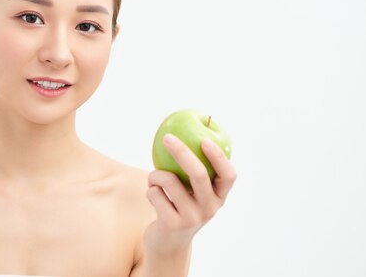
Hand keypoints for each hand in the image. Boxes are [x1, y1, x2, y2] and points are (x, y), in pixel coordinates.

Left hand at [144, 133, 236, 253]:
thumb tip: (180, 133)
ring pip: (169, 181)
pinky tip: (153, 196)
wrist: (168, 244)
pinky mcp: (172, 224)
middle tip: (167, 138)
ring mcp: (192, 218)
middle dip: (182, 151)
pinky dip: (149, 190)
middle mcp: (210, 208)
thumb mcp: (192, 192)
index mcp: (219, 197)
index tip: (205, 139)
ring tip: (154, 179)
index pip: (229, 175)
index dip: (219, 157)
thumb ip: (192, 171)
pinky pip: (155, 193)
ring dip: (155, 174)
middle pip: (199, 173)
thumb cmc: (179, 207)